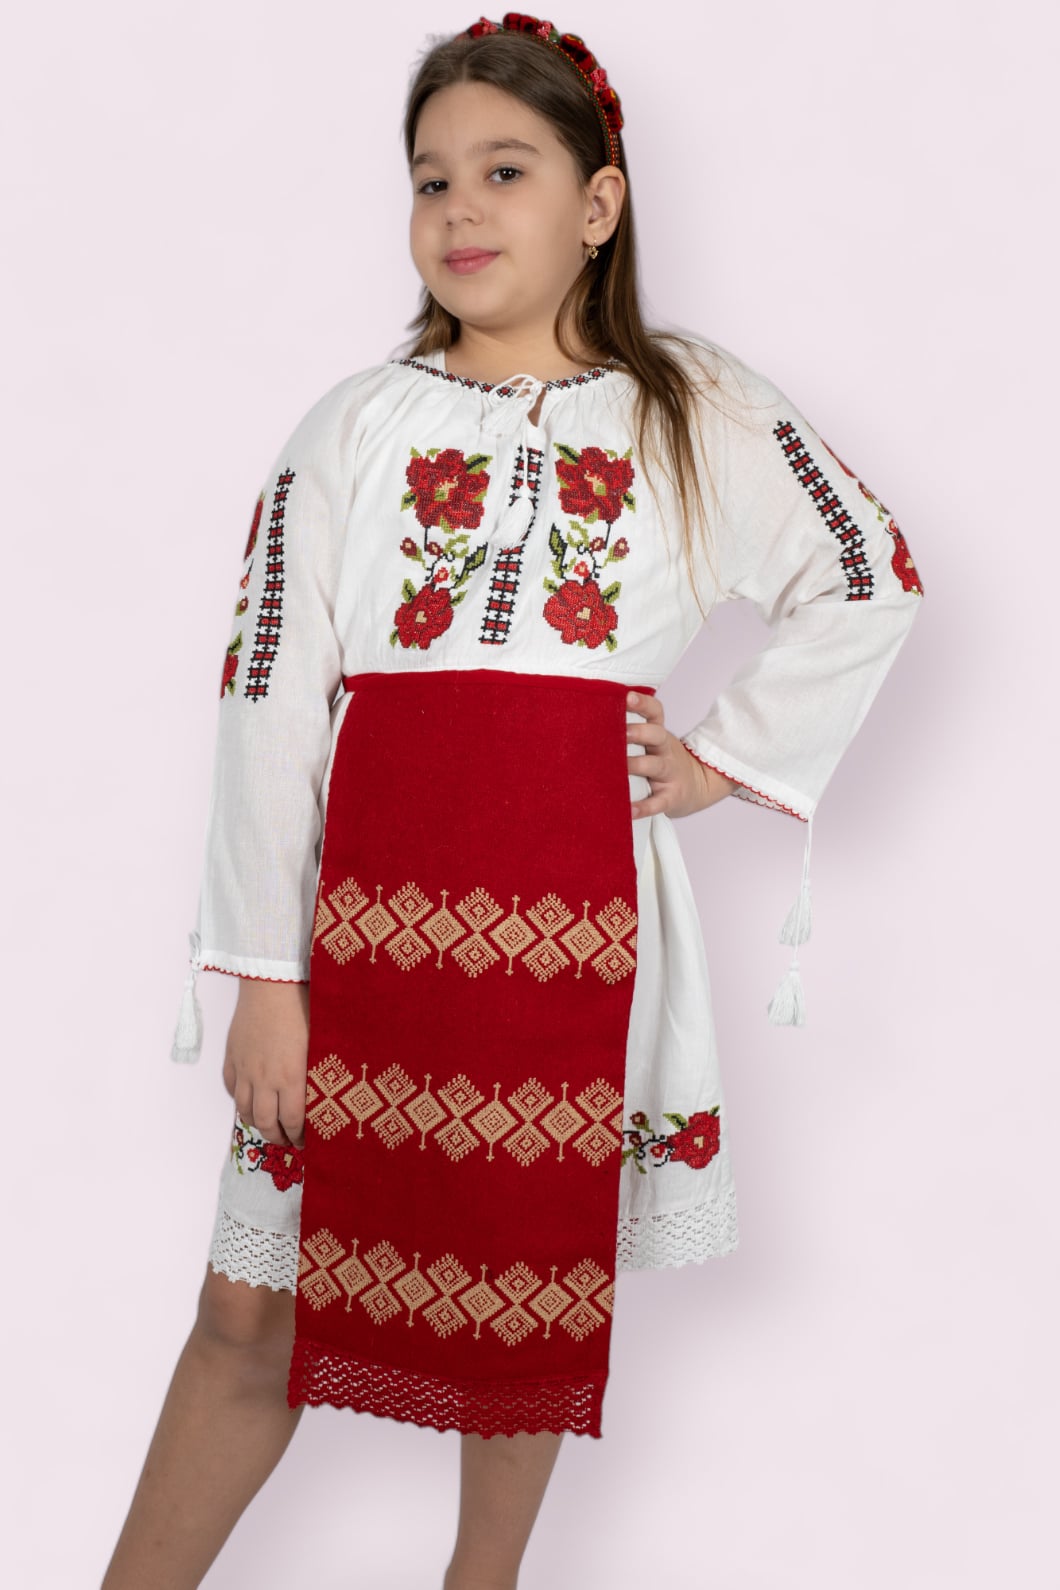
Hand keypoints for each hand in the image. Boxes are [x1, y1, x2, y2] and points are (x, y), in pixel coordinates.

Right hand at [222, 980, 309, 1147]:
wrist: (270, 984)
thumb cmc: (302, 1008)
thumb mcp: (320, 1042)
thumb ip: (318, 1073)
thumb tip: (328, 1095)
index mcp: (291, 1077)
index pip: (293, 1121)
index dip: (299, 1137)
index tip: (305, 1142)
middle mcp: (264, 1079)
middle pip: (266, 1123)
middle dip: (277, 1137)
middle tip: (287, 1141)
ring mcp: (245, 1069)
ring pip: (244, 1110)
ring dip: (257, 1123)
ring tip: (268, 1126)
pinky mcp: (232, 1057)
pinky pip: (232, 1088)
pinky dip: (240, 1100)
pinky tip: (249, 1101)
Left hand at [626, 691, 735, 819]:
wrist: (699, 786)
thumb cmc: (664, 762)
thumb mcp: (656, 743)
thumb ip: (633, 733)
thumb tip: (591, 721)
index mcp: (659, 736)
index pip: (655, 712)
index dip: (643, 703)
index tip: (627, 696)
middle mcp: (666, 751)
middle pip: (656, 735)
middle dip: (639, 732)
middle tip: (620, 732)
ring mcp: (670, 774)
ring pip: (655, 766)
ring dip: (637, 765)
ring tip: (620, 767)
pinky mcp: (671, 797)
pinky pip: (657, 803)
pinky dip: (643, 807)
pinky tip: (628, 810)